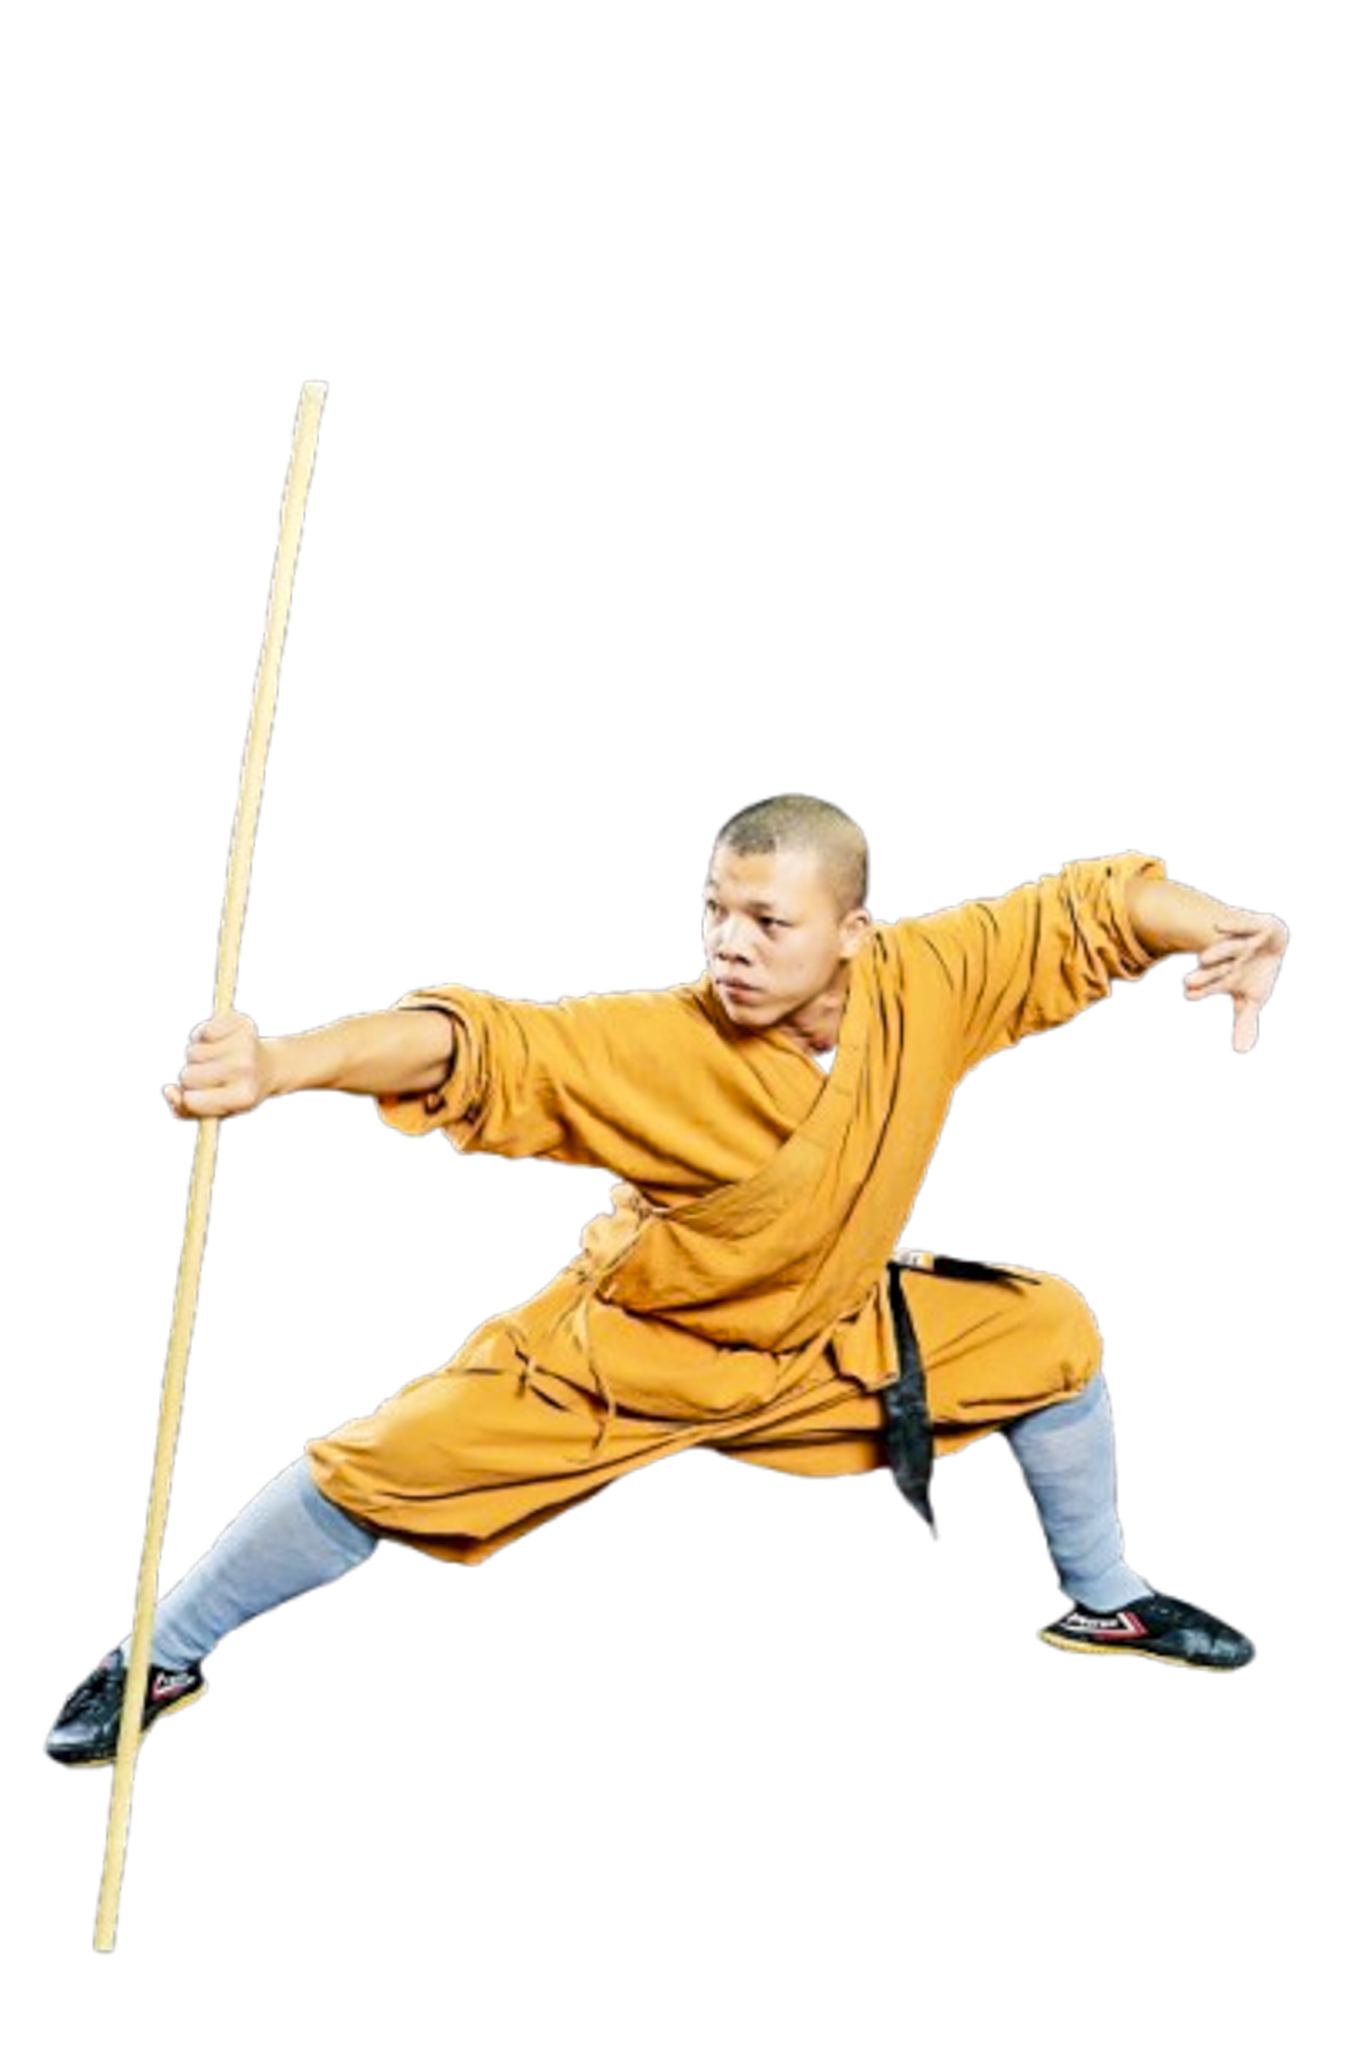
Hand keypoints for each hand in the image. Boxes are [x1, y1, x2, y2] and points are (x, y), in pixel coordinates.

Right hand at [164, 1012, 272, 1122]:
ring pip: (192, 1053)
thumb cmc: (238, 1089)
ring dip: (199, 1057)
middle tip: (214, 1077)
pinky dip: (204, 1037)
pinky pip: (202, 1031)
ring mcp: (243, 1044)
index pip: (192, 1101)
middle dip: (193, 1078)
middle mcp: (244, 1069)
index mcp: (242, 1097)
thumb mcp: (217, 1108)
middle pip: (188, 1076)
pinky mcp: (239, 1023)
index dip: (189, 1099)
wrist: (269, 1067)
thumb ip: (187, 1108)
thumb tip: (169, 1091)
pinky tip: (219, 1044)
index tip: (201, 1096)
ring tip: (217, 1060)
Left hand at [1182, 912, 1287, 1051]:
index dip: (1201, 990)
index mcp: (1224, 975)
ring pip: (1227, 948)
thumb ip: (1246, 1019)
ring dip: (1217, 952)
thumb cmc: (1256, 972)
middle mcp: (1229, 959)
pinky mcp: (1256, 926)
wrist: (1271, 941)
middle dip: (1204, 975)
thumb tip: (1242, 1048)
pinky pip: (1243, 925)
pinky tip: (1219, 926)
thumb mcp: (1253, 997)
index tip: (1189, 995)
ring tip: (1203, 958)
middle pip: (1215, 968)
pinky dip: (1233, 925)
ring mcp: (1241, 943)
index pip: (1210, 985)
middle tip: (1189, 981)